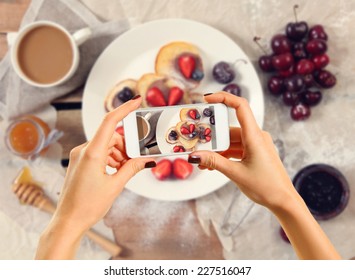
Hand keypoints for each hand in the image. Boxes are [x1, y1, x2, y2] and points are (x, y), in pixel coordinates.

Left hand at [36, 96, 155, 258]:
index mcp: (92, 153)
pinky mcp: (80, 162)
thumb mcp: (115, 186)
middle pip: (111, 137)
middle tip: (134, 161)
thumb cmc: (88, 206)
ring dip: (118, 154)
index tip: (136, 101)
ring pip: (106, 145)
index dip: (124, 109)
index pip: (109, 122)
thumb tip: (147, 160)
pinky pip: (99, 153)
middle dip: (126, 146)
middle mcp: (83, 151)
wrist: (68, 221)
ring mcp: (80, 156)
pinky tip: (115, 172)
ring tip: (124, 171)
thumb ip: (131, 168)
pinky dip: (110, 159)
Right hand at [189, 92, 296, 209]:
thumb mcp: (236, 174)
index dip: (223, 98)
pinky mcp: (255, 153)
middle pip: (230, 128)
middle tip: (196, 142)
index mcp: (255, 136)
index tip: (207, 99)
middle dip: (212, 136)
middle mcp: (256, 136)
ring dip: (217, 149)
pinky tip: (211, 165)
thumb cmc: (266, 187)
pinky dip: (224, 155)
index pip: (240, 106)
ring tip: (202, 161)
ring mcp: (256, 144)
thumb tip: (194, 155)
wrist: (283, 201)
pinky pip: (236, 148)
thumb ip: (214, 162)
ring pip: (231, 140)